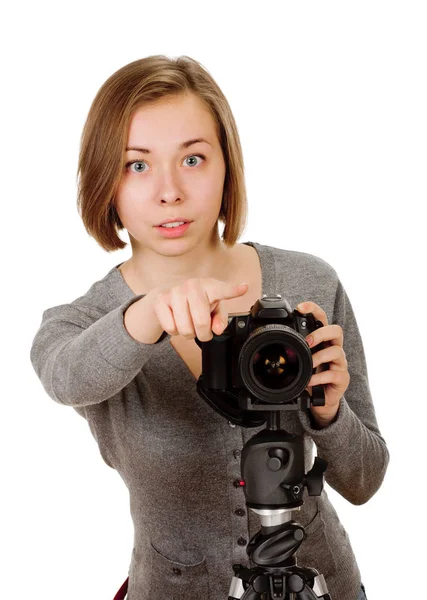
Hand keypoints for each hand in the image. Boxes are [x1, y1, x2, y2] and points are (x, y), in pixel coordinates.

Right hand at [151, 278, 248, 341]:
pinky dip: (174, 331)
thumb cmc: (195, 302)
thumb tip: (217, 329)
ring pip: (184, 328)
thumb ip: (220, 319)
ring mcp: (175, 291)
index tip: (244, 288)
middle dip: (203, 334)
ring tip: (188, 324)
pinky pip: (170, 328)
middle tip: (202, 330)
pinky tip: (175, 320)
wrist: (167, 294)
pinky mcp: (161, 300)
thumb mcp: (213, 309)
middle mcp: (192, 286)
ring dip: (188, 333)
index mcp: (210, 286)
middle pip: (201, 323)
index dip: (234, 290)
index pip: (223, 290)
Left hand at [297, 301, 349, 427]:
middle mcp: (333, 348)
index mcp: (322, 340)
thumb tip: (265, 337)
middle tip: (307, 342)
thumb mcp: (299, 361)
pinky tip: (311, 381)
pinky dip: (320, 377)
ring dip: (320, 357)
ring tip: (310, 364)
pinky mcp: (342, 378)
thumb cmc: (310, 375)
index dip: (314, 309)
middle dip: (320, 333)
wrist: (321, 400)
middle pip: (336, 330)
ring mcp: (339, 363)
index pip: (322, 319)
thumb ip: (290, 349)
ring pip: (337, 351)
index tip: (301, 307)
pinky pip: (334, 374)